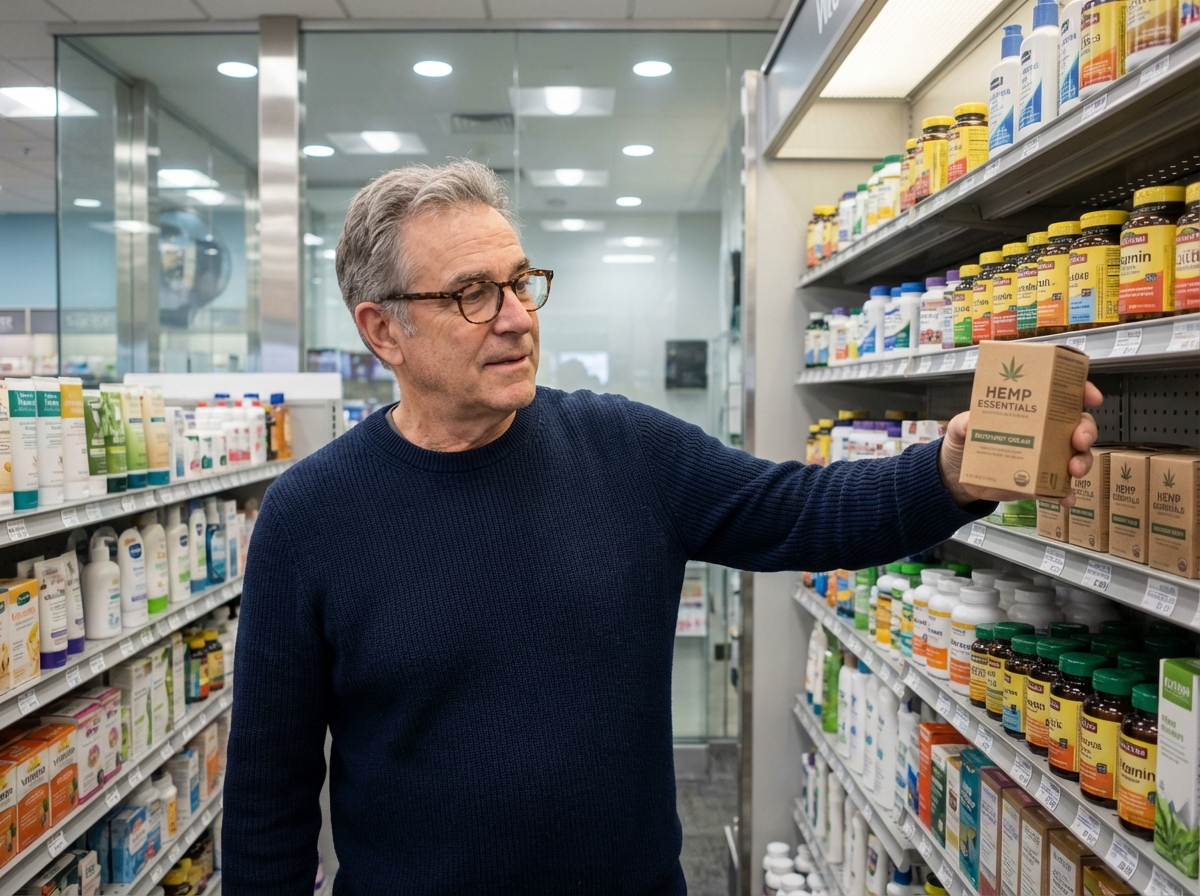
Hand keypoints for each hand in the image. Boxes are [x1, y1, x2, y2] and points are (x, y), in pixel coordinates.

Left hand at [938, 380, 1103, 507]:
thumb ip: (963, 424)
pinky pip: (1060, 489)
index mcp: (1031, 412)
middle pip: (1079, 427)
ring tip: (1073, 470)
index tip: (1091, 397)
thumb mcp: (960, 428)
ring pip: (1078, 457)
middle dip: (1086, 431)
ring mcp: (1046, 459)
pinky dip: (1067, 494)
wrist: (958, 477)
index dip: (1081, 392)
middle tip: (1078, 440)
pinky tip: (1066, 498)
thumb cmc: (966, 443)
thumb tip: (969, 422)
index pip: (1062, 396)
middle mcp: (1045, 433)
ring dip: (1082, 462)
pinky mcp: (1040, 483)